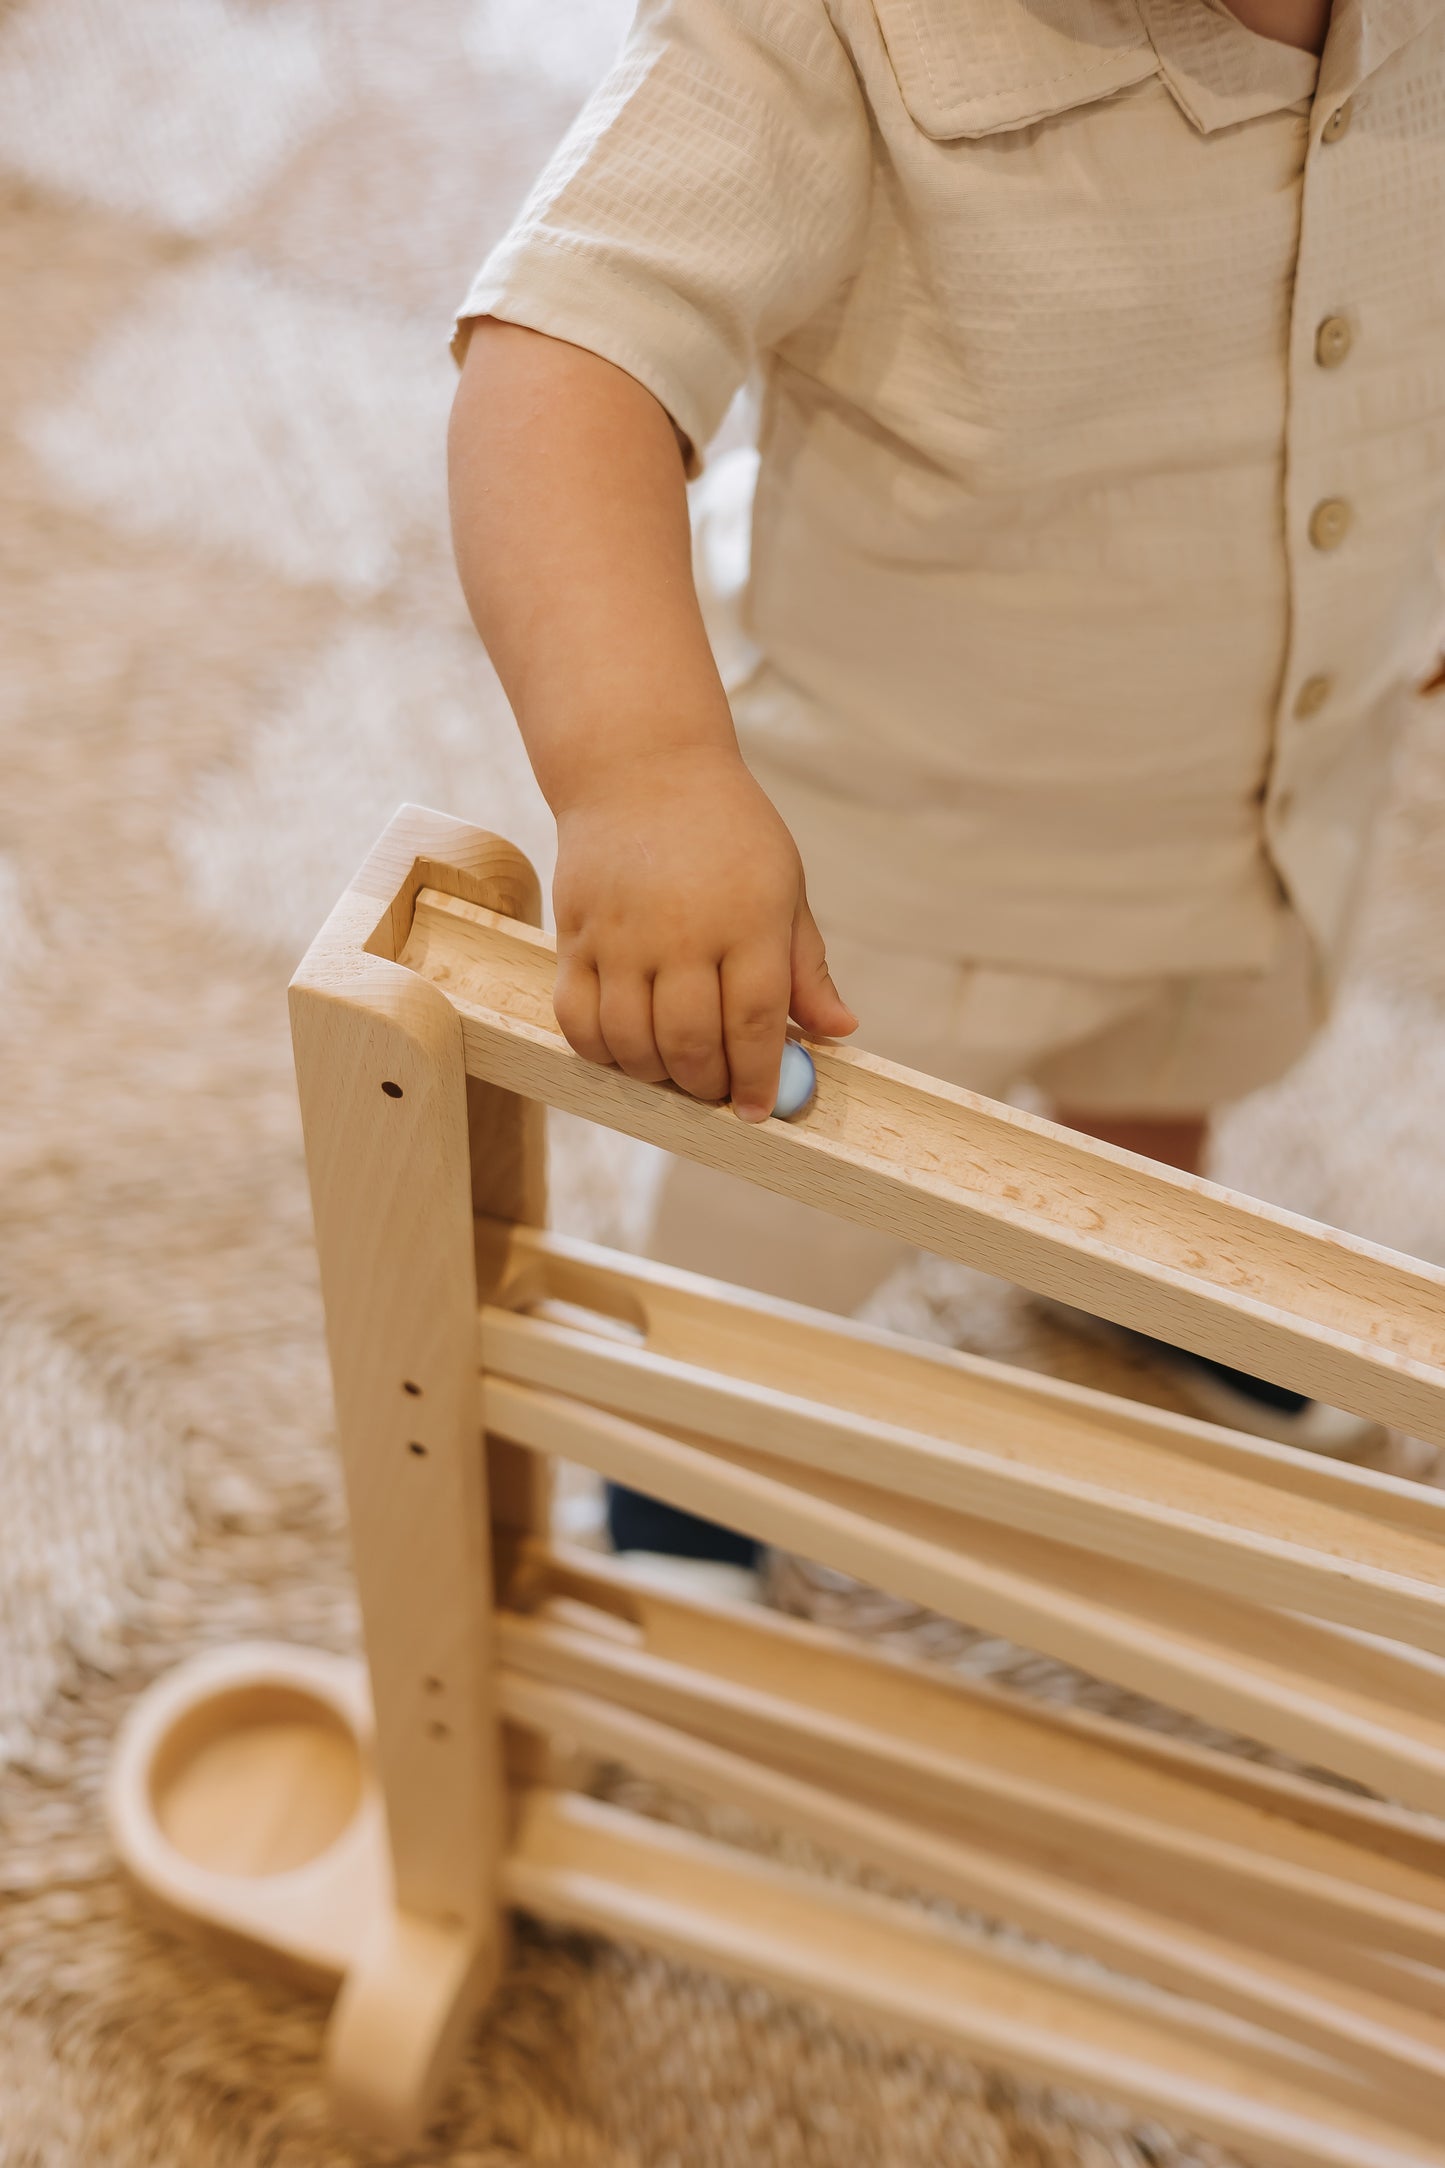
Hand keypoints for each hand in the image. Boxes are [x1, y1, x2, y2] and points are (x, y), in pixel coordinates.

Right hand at [552, 748, 855, 1120]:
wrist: (639, 767)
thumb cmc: (726, 831)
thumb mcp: (785, 886)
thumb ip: (805, 967)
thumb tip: (839, 1031)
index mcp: (748, 920)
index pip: (756, 1023)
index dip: (758, 1078)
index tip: (759, 1109)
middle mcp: (682, 931)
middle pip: (690, 1043)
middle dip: (707, 1084)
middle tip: (716, 1091)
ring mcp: (621, 935)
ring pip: (630, 1040)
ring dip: (654, 1074)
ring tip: (673, 1070)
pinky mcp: (574, 934)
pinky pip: (577, 1017)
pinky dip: (599, 1050)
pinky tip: (624, 1049)